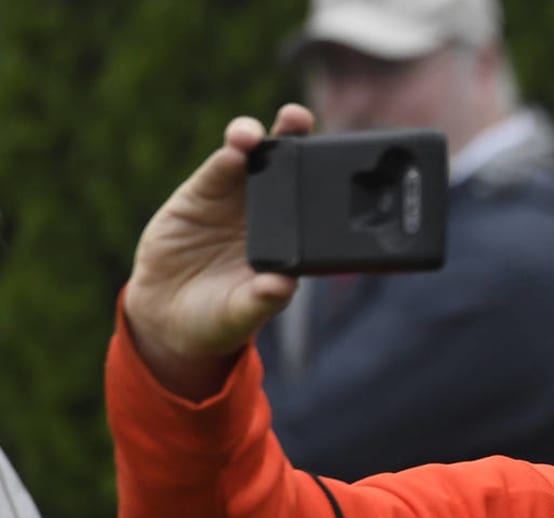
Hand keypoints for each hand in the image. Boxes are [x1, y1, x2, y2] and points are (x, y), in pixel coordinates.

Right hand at [122, 104, 314, 398]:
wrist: (169, 318)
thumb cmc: (219, 318)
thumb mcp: (242, 315)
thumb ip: (263, 300)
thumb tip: (282, 286)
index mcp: (291, 239)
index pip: (313, 202)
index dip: (324, 177)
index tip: (338, 159)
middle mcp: (268, 212)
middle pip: (286, 166)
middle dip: (294, 137)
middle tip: (299, 117)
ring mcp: (234, 200)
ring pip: (250, 159)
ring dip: (255, 137)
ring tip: (254, 133)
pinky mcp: (200, 196)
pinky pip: (216, 170)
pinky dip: (225, 157)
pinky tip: (233, 147)